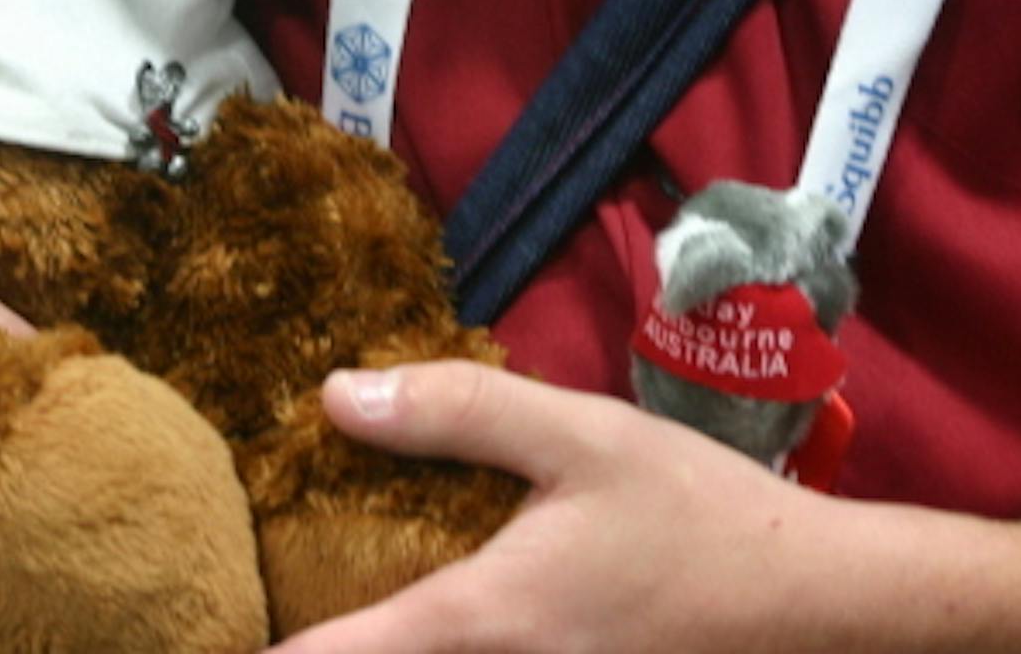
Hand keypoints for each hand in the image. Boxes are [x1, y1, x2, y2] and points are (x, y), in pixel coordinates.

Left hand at [270, 360, 843, 653]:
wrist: (822, 606)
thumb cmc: (699, 516)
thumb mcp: (581, 438)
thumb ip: (459, 411)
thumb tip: (333, 394)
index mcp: (481, 622)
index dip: (263, 653)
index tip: (198, 627)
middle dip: (312, 644)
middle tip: (256, 597)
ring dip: (374, 642)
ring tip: (323, 602)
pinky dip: (429, 644)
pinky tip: (422, 609)